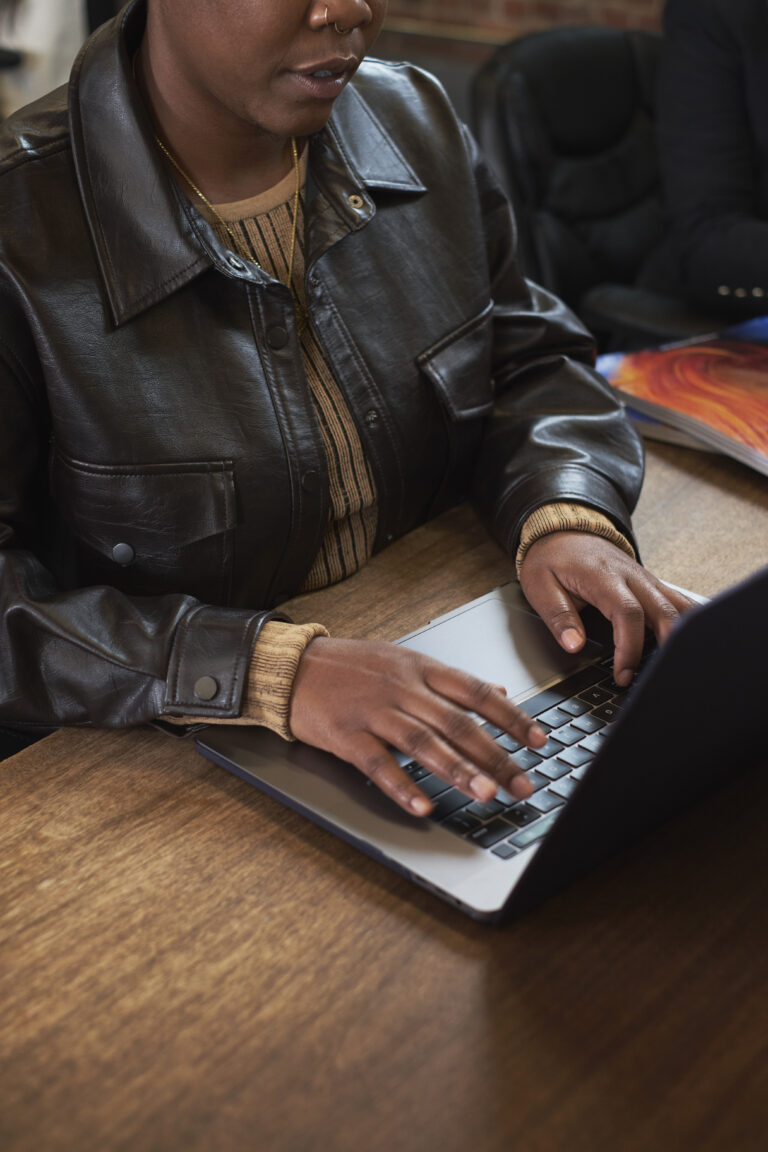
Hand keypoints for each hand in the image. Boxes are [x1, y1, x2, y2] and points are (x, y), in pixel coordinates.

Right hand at [289, 637, 546, 815]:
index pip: (476, 692)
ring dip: (458, 771)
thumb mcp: (405, 660)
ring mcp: (374, 711)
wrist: (290, 666)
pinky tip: (422, 807)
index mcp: (421, 668)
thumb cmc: (350, 666)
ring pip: (423, 743)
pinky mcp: (347, 735)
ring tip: (486, 794)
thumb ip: (451, 680)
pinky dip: (402, 787)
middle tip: (523, 783)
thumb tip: (500, 690)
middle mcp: (402, 688)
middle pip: (457, 723)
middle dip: (495, 755)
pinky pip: (378, 765)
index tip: (539, 740)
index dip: (512, 717)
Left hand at [518, 532, 696, 685]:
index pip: (628, 613)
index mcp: (604, 577)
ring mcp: (646, 579)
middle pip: (665, 611)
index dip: (630, 647)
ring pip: (680, 606)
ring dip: (684, 635)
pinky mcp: (651, 584)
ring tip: (678, 665)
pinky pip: (678, 602)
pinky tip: (688, 644)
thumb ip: (558, 616)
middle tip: (654, 677)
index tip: (623, 673)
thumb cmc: (552, 558)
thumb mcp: (539, 586)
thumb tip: (574, 645)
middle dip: (666, 647)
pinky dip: (687, 623)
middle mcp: (632, 576)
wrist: (564, 530)